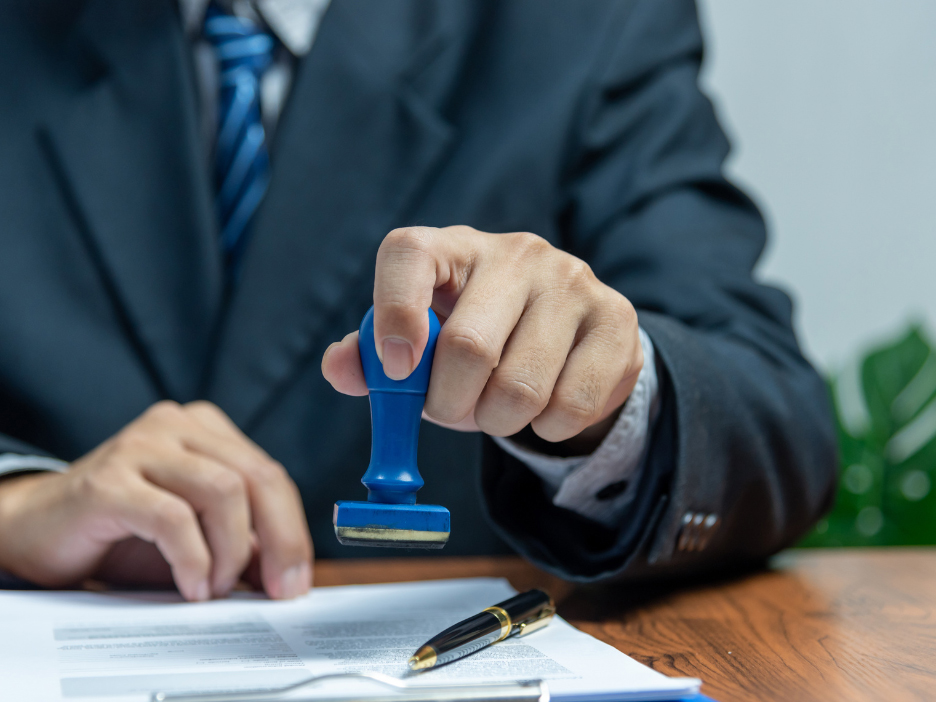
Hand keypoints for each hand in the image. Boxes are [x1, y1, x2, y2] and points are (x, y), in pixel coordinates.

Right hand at [0, 401, 311, 600]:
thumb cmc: (122, 531)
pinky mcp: (108, 480)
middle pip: (257, 477)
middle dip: (279, 540)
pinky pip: (173, 517)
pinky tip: (191, 585)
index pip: (270, 475)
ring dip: (230, 551)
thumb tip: (289, 573)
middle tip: (279, 590)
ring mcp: (141, 446)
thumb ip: (241, 543)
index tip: (297, 579)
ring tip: (215, 588)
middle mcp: (176, 426)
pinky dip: (193, 558)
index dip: (292, 530)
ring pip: (223, 490)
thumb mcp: (196, 536)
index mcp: (205, 429)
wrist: (37, 530)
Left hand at [322, 226, 641, 446]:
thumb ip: (372, 357)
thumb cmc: (477, 337)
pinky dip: (547, 429)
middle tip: (452, 411)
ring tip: (498, 409)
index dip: (392, 315)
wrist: (566, 336)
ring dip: (498, 422)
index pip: (409, 255)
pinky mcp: (617, 319)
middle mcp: (516, 253)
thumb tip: (340, 367)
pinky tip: (545, 408)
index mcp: (453, 248)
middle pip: (468, 346)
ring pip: (522, 387)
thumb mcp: (421, 344)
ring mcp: (573, 281)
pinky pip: (572, 404)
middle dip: (449, 403)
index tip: (395, 371)